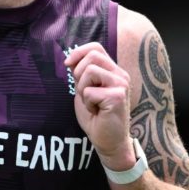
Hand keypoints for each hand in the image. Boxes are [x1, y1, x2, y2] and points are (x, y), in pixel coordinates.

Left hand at [64, 42, 135, 169]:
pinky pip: (89, 91)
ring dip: (82, 89)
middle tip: (82, 92)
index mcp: (113, 71)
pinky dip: (87, 103)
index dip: (78, 52)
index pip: (96, 47)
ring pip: (90, 71)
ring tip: (91, 102)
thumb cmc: (97, 117)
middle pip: (93, 55)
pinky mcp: (117, 96)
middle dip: (78, 73)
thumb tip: (71, 58)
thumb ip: (81, 74)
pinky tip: (96, 111)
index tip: (67, 64)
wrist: (109, 141)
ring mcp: (121, 84)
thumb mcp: (84, 90)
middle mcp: (120, 75)